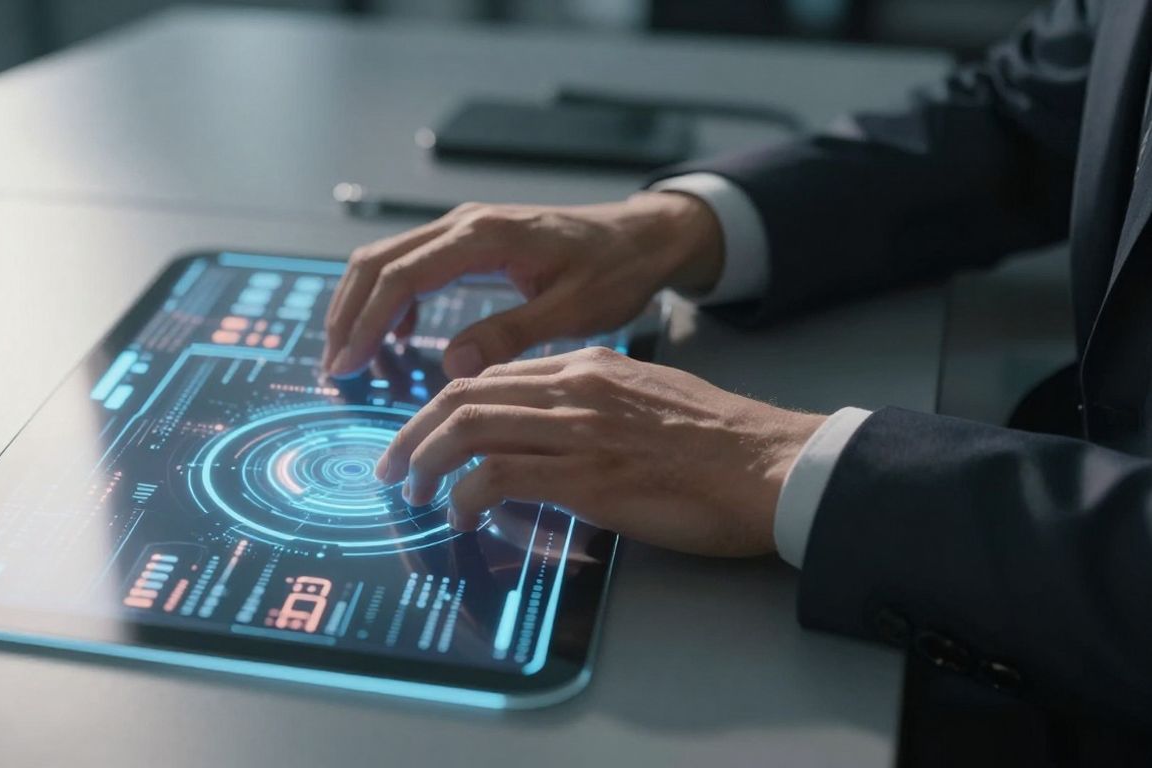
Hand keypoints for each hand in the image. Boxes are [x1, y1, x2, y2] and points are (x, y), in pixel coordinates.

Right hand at [322, 191, 723, 378]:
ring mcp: (466, 228)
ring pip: (388, 260)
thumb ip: (511, 335)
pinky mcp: (472, 241)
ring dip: (363, 306)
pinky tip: (400, 338)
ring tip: (354, 358)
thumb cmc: (616, 271)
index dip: (367, 323)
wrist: (643, 237)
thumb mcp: (573, 311)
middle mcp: (466, 223)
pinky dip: (392, 300)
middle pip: (378, 262)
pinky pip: (412, 265)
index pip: (401, 276)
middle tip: (335, 368)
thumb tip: (454, 366)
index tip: (346, 365)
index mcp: (486, 237)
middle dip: (348, 314)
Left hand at [374, 348, 825, 556]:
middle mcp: (574, 388)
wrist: (770, 464)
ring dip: (425, 462)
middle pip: (463, 396)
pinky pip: (498, 476)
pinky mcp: (585, 475)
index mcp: (589, 367)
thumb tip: (555, 437)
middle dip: (413, 432)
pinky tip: (459, 515)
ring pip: (468, 428)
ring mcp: (577, 429)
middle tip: (393, 466)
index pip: (492, 376)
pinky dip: (464, 495)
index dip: (444, 406)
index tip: (423, 435)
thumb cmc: (721, 444)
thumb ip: (597, 406)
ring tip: (413, 493)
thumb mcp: (651, 400)